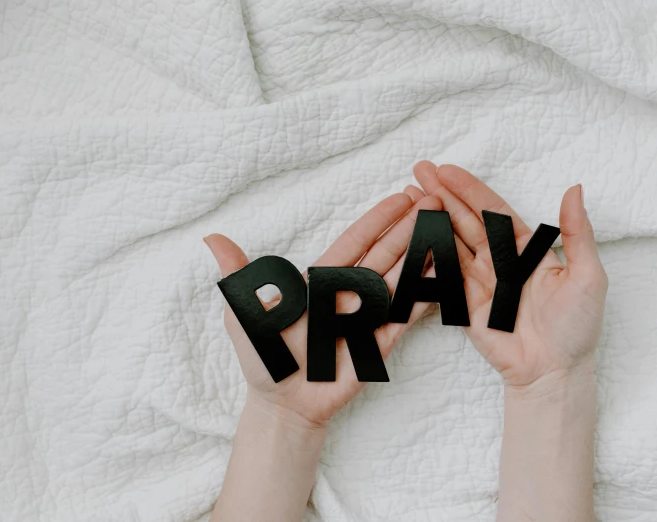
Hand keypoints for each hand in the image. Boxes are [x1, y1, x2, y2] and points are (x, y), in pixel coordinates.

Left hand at [205, 189, 440, 428]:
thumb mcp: (244, 314)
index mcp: (320, 282)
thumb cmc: (263, 360)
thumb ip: (239, 276)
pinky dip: (423, 295)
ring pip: (398, 279)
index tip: (400, 197)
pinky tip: (442, 274)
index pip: (354, 243)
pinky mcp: (379, 343)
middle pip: (384, 254)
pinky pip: (405, 316)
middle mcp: (348, 295)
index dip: (377, 220)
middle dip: (408, 228)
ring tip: (444, 228)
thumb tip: (212, 237)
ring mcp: (367, 317)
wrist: (281, 405)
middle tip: (434, 200)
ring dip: (421, 254)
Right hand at [413, 161, 607, 389]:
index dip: (470, 189)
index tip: (447, 170)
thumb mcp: (589, 275)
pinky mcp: (462, 302)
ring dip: (429, 217)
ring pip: (449, 241)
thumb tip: (575, 190)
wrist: (553, 371)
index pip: (493, 211)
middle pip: (465, 219)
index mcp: (526, 249)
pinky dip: (427, 252)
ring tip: (409, 194)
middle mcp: (499, 260)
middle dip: (442, 194)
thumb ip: (577, 233)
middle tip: (419, 170)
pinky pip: (442, 273)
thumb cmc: (576, 327)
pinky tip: (412, 232)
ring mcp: (478, 280)